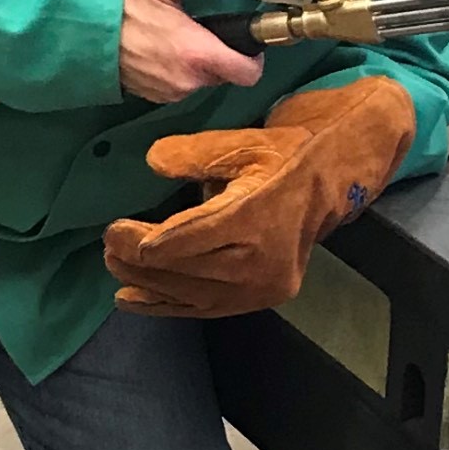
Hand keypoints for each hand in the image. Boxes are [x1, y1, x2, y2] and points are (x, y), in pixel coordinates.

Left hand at [104, 76, 415, 317]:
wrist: (340, 174)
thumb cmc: (290, 151)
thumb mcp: (242, 141)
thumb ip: (193, 154)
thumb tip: (152, 163)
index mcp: (252, 219)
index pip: (180, 242)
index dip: (138, 241)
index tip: (113, 229)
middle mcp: (259, 261)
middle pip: (182, 272)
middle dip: (138, 263)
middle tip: (108, 247)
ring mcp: (264, 285)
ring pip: (192, 296)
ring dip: (149, 288)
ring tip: (117, 276)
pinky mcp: (265, 295)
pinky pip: (209, 308)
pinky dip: (170, 306)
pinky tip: (138, 301)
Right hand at [119, 0, 263, 102]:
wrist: (85, 37)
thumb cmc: (124, 8)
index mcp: (198, 53)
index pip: (248, 73)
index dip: (254, 58)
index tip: (246, 42)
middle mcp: (189, 79)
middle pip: (226, 74)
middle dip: (222, 55)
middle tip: (205, 31)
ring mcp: (173, 92)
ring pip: (204, 80)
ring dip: (200, 64)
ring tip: (179, 39)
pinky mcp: (158, 97)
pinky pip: (183, 87)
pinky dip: (180, 73)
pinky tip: (163, 53)